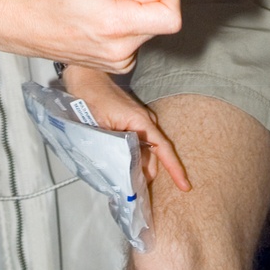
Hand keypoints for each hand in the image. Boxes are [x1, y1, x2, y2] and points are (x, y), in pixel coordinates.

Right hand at [0, 0, 180, 72]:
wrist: (24, 23)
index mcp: (117, 26)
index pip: (171, 19)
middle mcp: (122, 51)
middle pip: (160, 23)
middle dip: (148, 3)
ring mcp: (118, 63)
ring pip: (148, 32)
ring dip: (135, 15)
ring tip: (103, 6)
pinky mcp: (114, 67)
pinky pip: (135, 42)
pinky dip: (126, 28)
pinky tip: (101, 21)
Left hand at [61, 65, 189, 191]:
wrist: (84, 77)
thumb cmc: (92, 98)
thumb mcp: (104, 129)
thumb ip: (119, 150)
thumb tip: (129, 173)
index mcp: (142, 122)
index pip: (164, 149)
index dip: (175, 170)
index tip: (185, 187)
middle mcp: (146, 121)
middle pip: (153, 156)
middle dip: (146, 175)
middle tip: (132, 193)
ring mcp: (140, 120)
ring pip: (145, 151)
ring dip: (137, 166)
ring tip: (124, 181)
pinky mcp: (132, 121)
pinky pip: (138, 144)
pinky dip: (133, 157)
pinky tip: (121, 165)